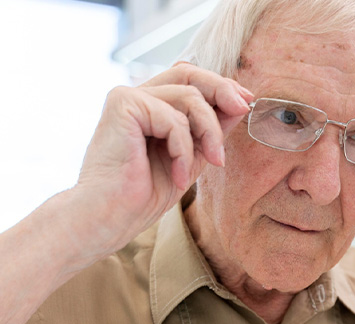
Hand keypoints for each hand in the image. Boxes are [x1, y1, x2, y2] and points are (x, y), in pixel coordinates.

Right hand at [71, 62, 252, 257]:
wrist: (108, 218)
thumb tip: (239, 104)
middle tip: (243, 110)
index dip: (220, 86)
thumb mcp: (190, 158)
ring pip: (189, 97)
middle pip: (189, 74)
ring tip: (212, 162)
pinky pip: (174, 118)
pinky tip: (178, 175)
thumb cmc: (142, 195)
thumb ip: (208, 131)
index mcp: (149, 106)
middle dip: (222, 91)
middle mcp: (136, 96)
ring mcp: (127, 97)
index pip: (189, 80)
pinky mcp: (123, 103)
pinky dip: (184, 150)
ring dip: (209, 133)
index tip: (245, 102)